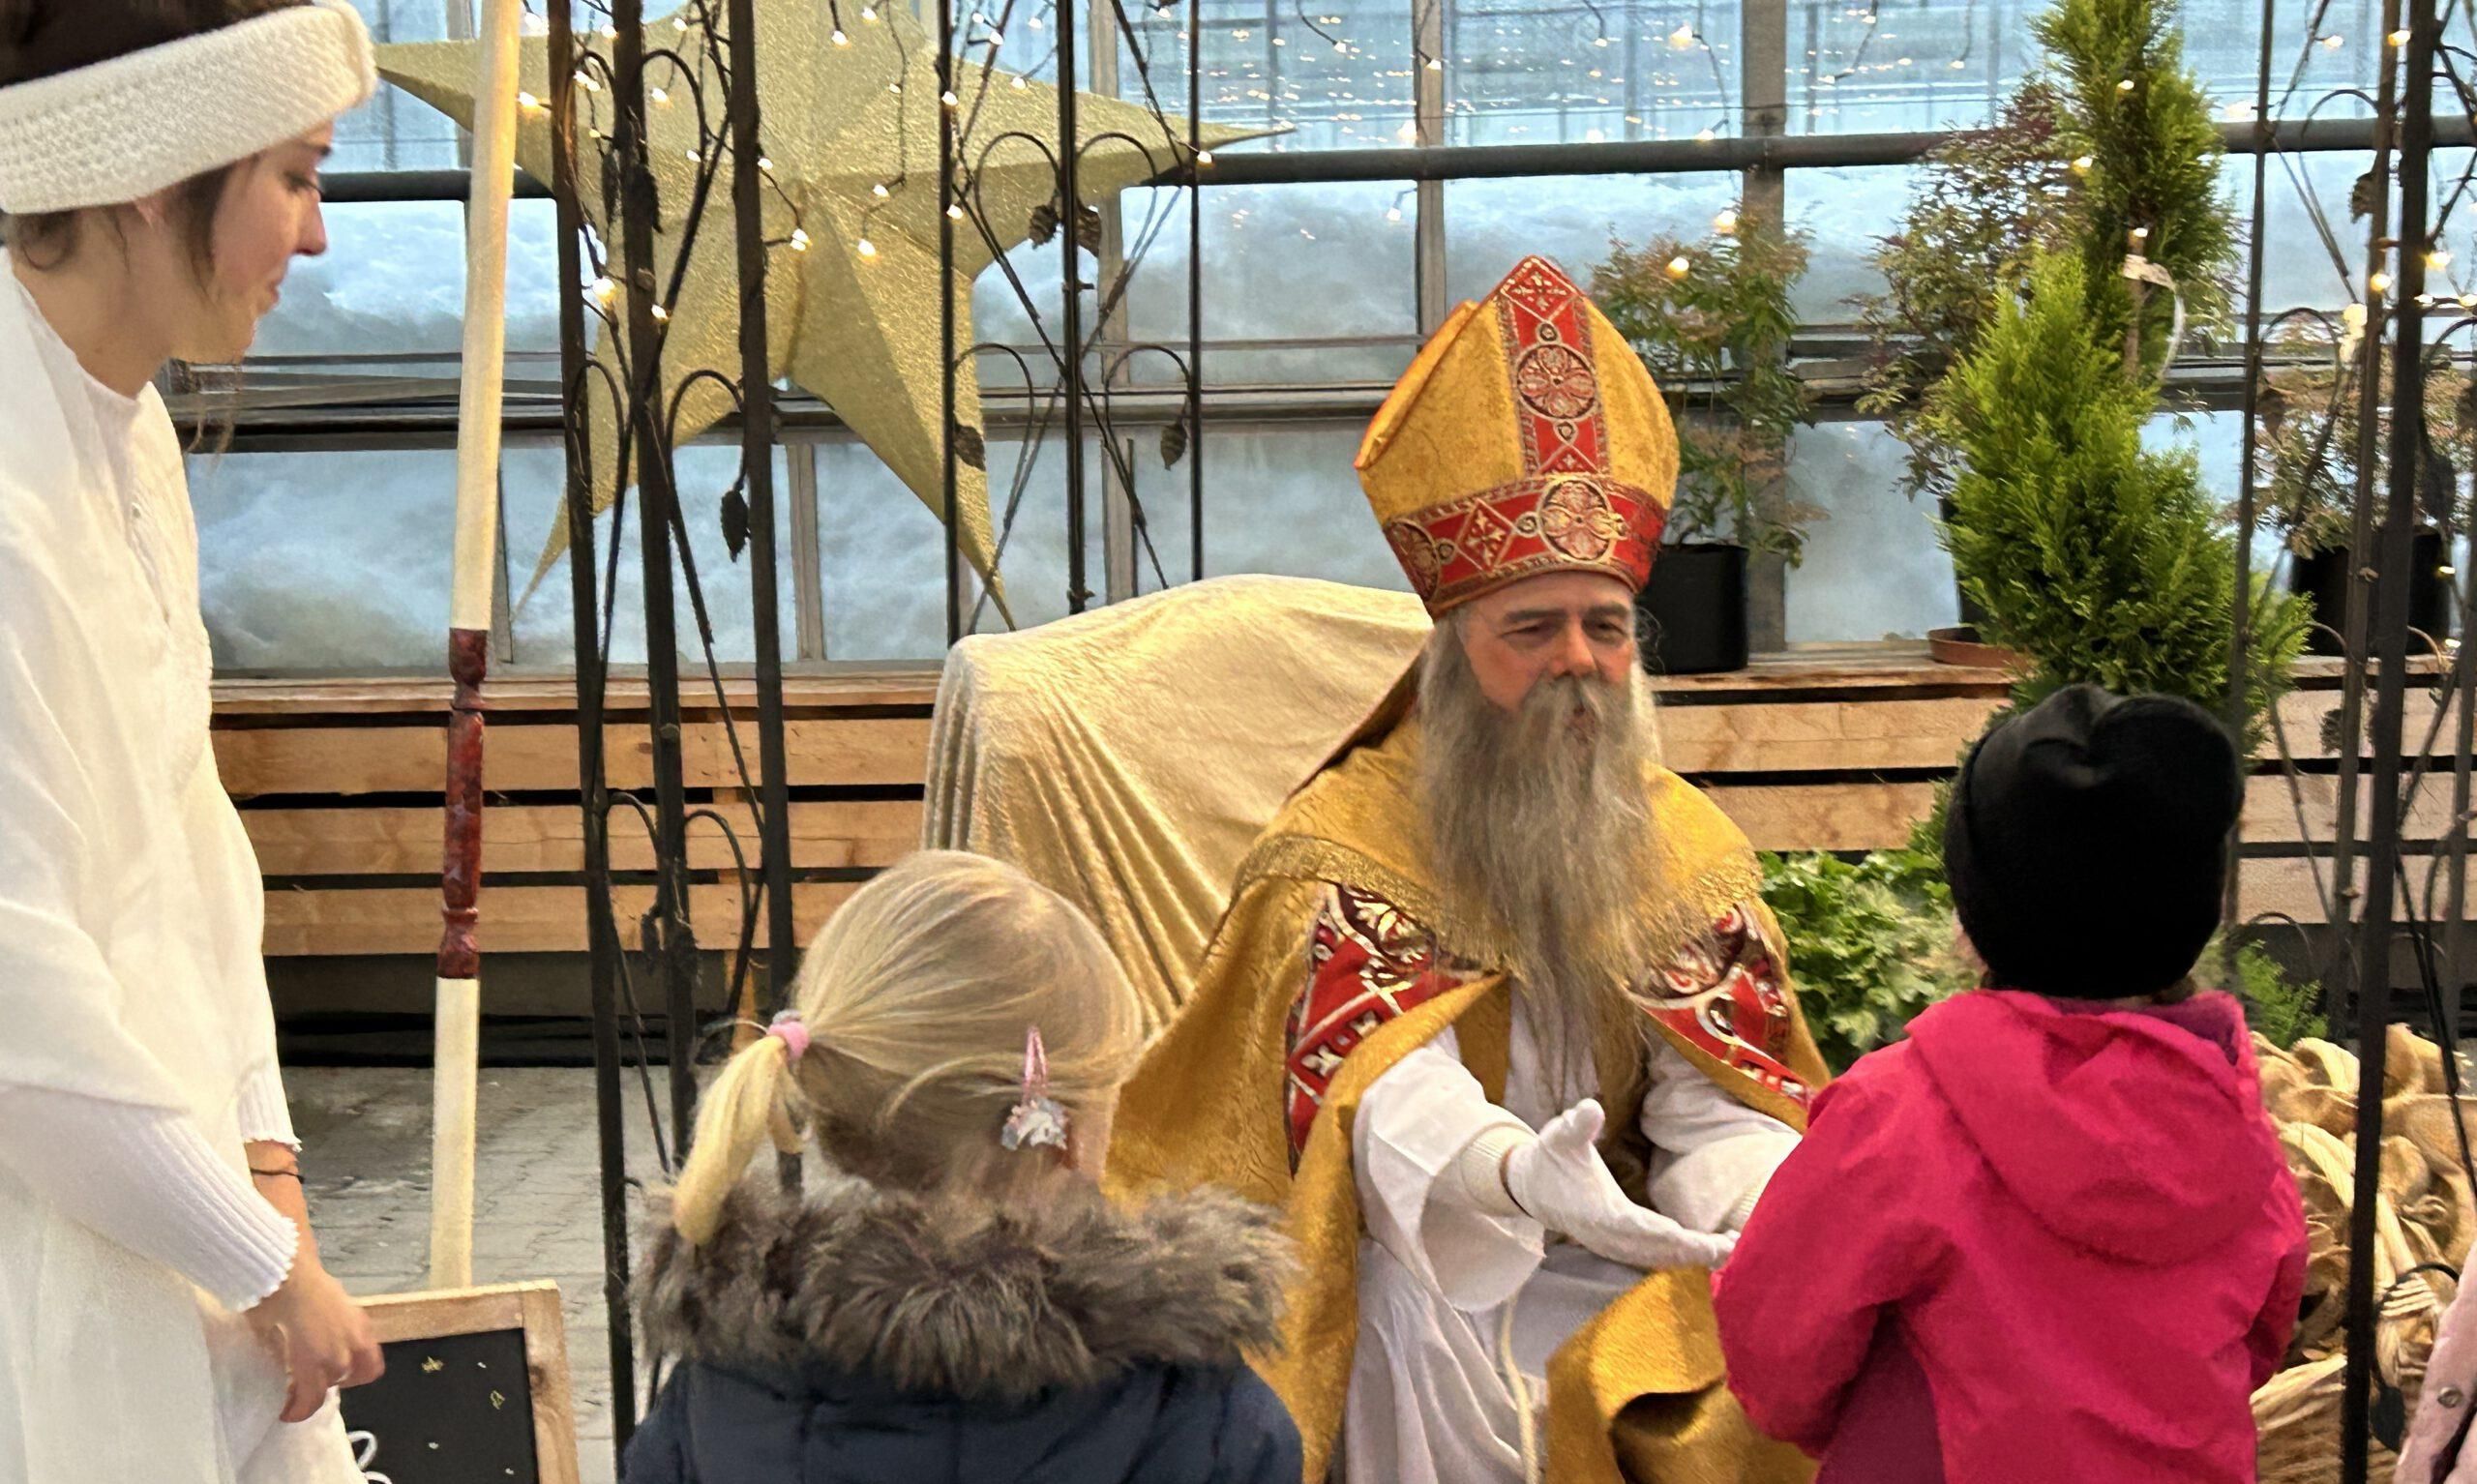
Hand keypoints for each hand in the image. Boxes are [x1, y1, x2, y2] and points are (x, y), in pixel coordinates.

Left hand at [245, 1246, 384, 1421]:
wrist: (287, 1265)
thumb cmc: (269, 1299)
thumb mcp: (262, 1333)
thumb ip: (274, 1353)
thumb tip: (277, 1364)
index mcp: (314, 1359)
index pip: (313, 1398)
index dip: (299, 1411)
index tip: (285, 1412)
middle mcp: (341, 1349)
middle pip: (338, 1382)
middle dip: (318, 1389)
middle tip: (299, 1387)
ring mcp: (355, 1330)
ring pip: (366, 1366)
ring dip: (349, 1374)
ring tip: (329, 1370)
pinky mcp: (359, 1314)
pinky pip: (368, 1344)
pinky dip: (357, 1351)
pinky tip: (337, 1345)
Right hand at [1501, 1099, 1736, 1271]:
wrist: (1530, 1186)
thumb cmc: (1550, 1158)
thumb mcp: (1560, 1135)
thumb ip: (1577, 1124)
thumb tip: (1590, 1108)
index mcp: (1600, 1213)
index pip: (1640, 1229)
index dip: (1671, 1237)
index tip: (1700, 1239)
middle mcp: (1608, 1236)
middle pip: (1657, 1252)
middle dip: (1695, 1251)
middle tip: (1733, 1245)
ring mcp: (1612, 1246)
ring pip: (1658, 1258)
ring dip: (1693, 1256)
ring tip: (1729, 1246)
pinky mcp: (1616, 1247)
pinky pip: (1652, 1257)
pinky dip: (1679, 1256)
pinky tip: (1705, 1250)